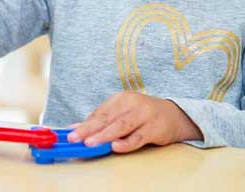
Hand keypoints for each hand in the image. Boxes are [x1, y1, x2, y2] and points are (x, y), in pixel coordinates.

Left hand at [67, 91, 202, 152]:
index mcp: (121, 98)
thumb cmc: (142, 115)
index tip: (70, 134)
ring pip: (121, 126)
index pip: (99, 113)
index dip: (84, 124)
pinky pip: (139, 137)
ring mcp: (145, 115)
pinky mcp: (155, 128)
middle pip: (107, 118)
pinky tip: (116, 146)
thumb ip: (100, 121)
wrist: (174, 115)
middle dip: (89, 129)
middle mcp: (132, 103)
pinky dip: (127, 142)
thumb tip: (74, 129)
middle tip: (75, 138)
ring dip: (105, 135)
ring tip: (90, 143)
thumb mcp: (122, 113)